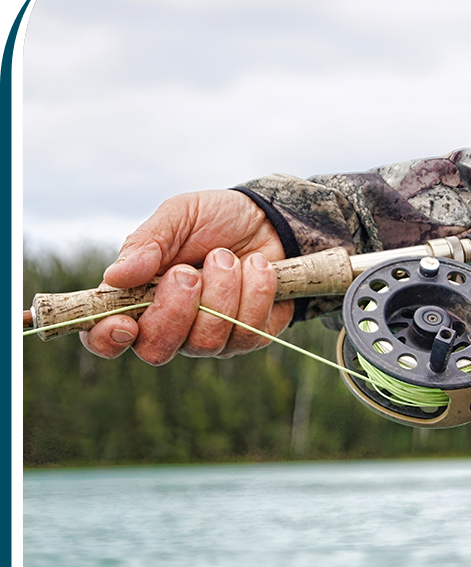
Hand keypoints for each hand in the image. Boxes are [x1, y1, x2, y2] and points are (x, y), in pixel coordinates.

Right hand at [80, 190, 294, 363]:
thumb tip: (114, 277)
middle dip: (175, 310)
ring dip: (220, 291)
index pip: (106, 338)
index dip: (107, 339)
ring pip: (206, 342)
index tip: (124, 322)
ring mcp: (211, 337)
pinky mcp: (249, 337)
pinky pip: (249, 332)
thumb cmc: (215, 219)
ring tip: (227, 256)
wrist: (269, 219)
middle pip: (157, 350)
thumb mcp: (178, 216)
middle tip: (188, 271)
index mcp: (138, 298)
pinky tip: (257, 266)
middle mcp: (171, 327)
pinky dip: (254, 291)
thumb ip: (147, 243)